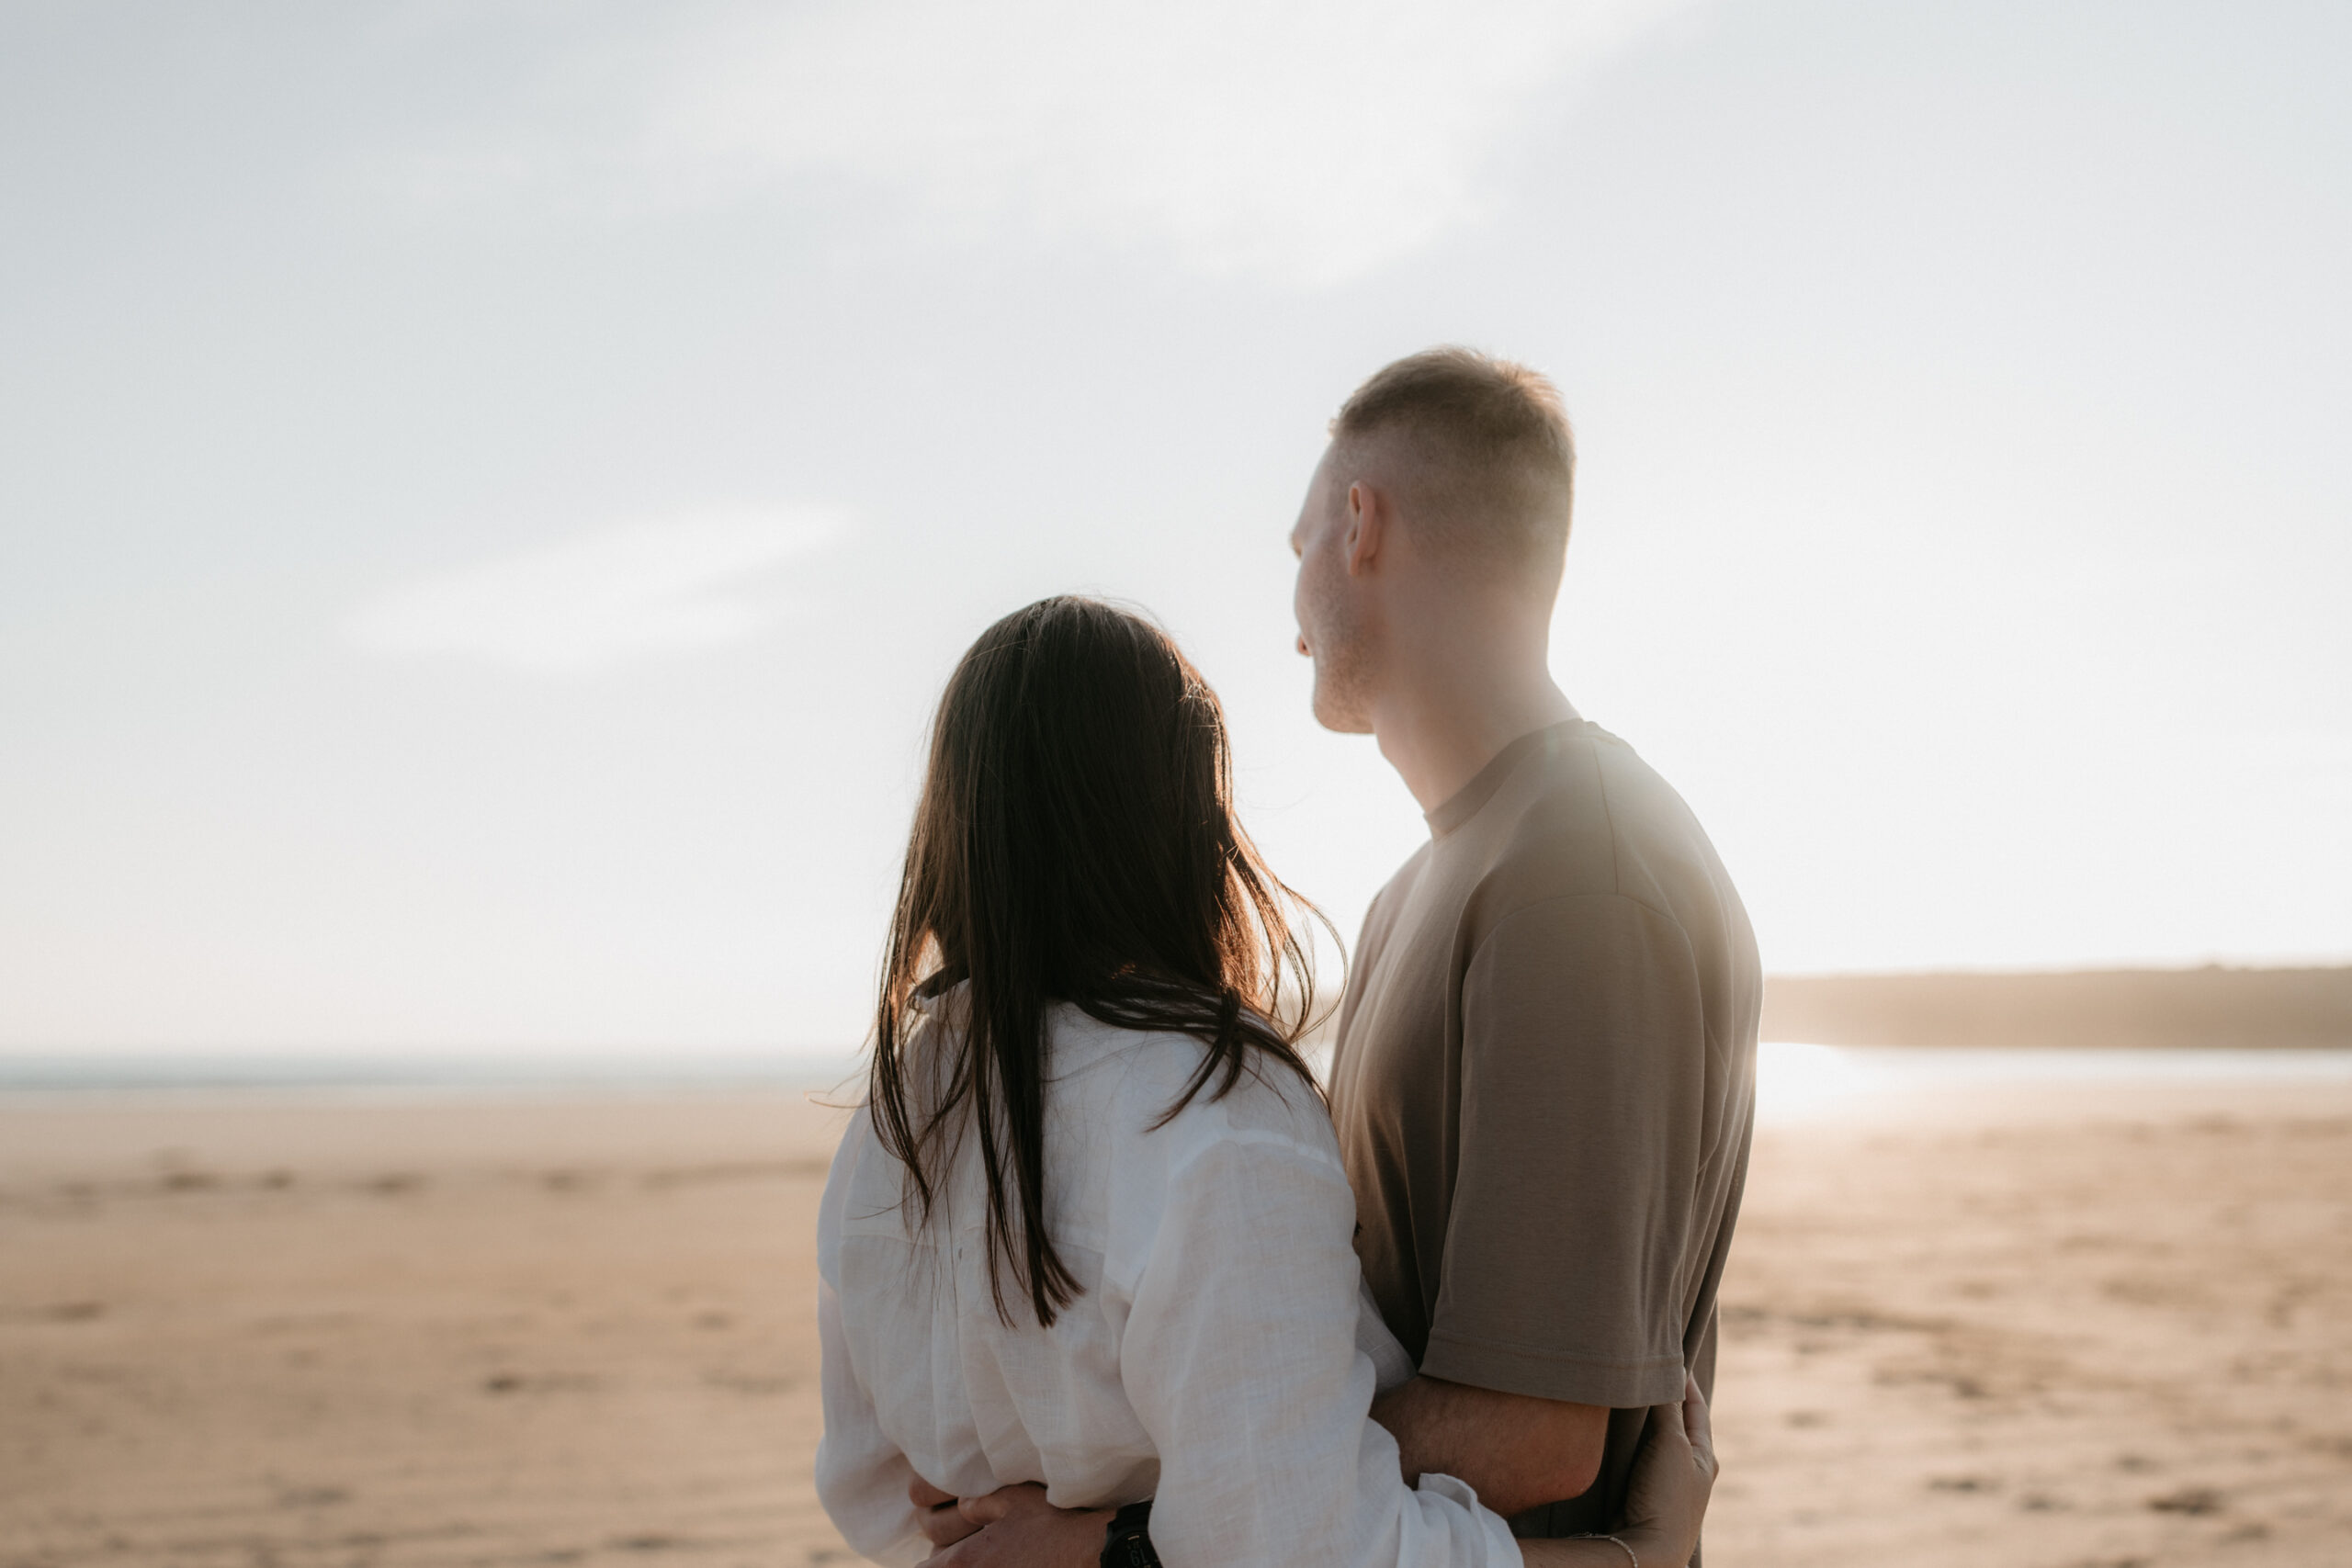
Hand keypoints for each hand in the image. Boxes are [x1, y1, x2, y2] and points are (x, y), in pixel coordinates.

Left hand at [915, 1482, 1112, 1567]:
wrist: (1088, 1551)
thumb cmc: (1050, 1524)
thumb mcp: (1010, 1500)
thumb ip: (975, 1505)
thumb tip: (961, 1507)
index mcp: (964, 1561)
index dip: (932, 1562)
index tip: (943, 1554)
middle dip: (949, 1564)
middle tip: (966, 1553)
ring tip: (992, 1558)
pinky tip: (1008, 1563)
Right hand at [1618, 1372, 1717, 1566]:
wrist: (1649, 1550)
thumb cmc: (1667, 1497)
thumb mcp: (1672, 1444)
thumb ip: (1669, 1409)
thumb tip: (1670, 1374)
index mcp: (1705, 1455)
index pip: (1695, 1407)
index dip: (1683, 1381)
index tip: (1670, 1354)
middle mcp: (1689, 1468)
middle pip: (1675, 1422)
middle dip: (1660, 1398)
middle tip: (1641, 1370)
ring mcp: (1666, 1483)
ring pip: (1654, 1439)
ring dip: (1642, 1422)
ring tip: (1625, 1395)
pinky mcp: (1643, 1494)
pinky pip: (1636, 1457)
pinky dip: (1628, 1442)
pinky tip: (1612, 1434)